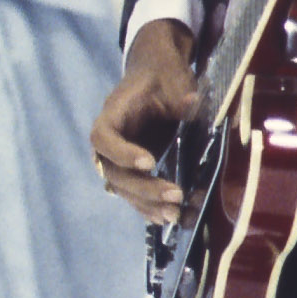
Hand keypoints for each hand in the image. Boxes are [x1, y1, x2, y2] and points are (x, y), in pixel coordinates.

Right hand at [92, 18, 198, 220]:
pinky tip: (167, 218)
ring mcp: (118, 158)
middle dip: (144, 188)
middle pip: (114, 172)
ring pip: (123, 188)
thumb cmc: (163, 79)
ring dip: (147, 204)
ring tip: (175, 215)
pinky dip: (149, 207)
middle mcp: (110, 140)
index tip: (150, 162)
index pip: (103, 137)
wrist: (157, 78)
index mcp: (113, 114)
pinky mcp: (132, 169)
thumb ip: (180, 96)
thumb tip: (193, 103)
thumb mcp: (173, 83)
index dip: (122, 153)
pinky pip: (133, 193)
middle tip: (176, 195)